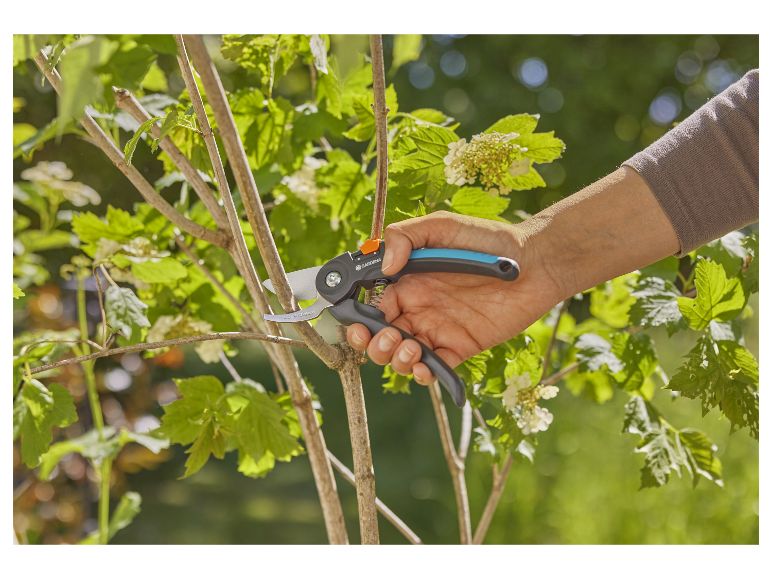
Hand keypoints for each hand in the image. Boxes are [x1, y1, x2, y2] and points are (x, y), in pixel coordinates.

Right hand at [347, 168, 679, 383]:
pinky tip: (425, 368)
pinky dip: (424, 375)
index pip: (372, 306)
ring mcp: (439, 330)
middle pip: (381, 337)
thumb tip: (383, 266)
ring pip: (403, 356)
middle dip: (372, 345)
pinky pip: (436, 368)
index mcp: (408, 283)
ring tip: (408, 349)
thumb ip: (405, 238)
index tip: (357, 323)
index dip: (359, 318)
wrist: (534, 262)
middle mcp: (419, 309)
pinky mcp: (462, 347)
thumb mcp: (441, 227)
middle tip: (383, 339)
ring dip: (395, 360)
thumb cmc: (487, 240)